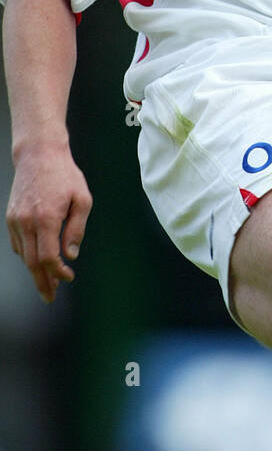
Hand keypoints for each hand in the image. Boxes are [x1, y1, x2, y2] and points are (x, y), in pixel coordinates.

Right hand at [6, 142, 92, 302]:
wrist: (38, 153)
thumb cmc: (64, 174)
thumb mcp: (82, 199)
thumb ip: (77, 228)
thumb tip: (71, 254)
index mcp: (46, 218)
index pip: (48, 257)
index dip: (58, 273)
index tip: (68, 277)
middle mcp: (26, 222)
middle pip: (31, 262)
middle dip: (42, 282)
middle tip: (50, 296)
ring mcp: (15, 220)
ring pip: (22, 255)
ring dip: (34, 271)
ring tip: (46, 282)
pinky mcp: (10, 217)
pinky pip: (17, 243)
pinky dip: (26, 255)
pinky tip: (36, 260)